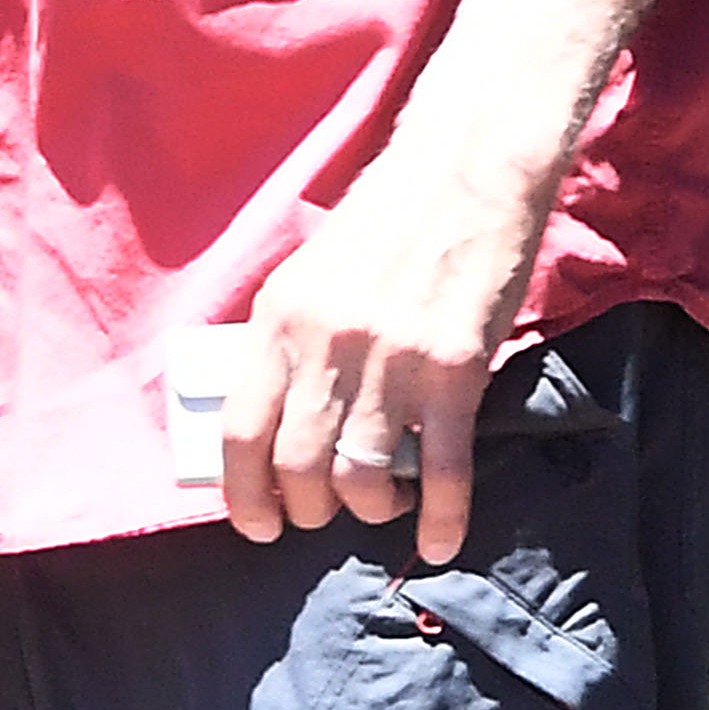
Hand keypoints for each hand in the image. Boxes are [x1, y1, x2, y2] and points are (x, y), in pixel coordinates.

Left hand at [218, 150, 531, 567]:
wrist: (467, 169)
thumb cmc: (387, 220)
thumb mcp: (310, 272)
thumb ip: (288, 342)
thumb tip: (274, 423)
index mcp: (280, 319)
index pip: (240, 432)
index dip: (245, 495)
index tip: (259, 524)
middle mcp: (327, 344)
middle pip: (298, 469)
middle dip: (307, 511)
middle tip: (325, 513)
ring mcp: (392, 360)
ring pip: (362, 479)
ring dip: (369, 510)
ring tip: (381, 504)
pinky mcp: (455, 369)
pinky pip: (442, 471)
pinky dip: (440, 519)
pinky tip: (438, 540)